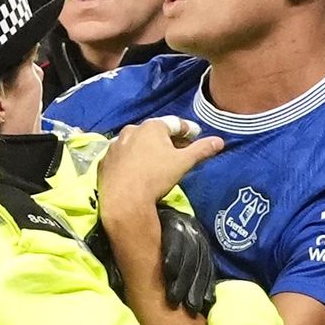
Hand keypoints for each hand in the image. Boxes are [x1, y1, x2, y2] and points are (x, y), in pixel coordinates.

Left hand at [95, 118, 225, 237]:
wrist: (124, 200)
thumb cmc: (156, 176)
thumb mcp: (184, 162)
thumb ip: (201, 149)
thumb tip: (219, 141)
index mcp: (151, 126)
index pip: (175, 124)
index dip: (188, 131)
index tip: (195, 137)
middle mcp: (130, 130)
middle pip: (154, 132)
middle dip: (167, 140)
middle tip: (178, 151)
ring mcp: (114, 145)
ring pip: (136, 143)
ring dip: (148, 149)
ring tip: (157, 162)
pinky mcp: (104, 160)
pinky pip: (122, 156)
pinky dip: (131, 160)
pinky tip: (137, 171)